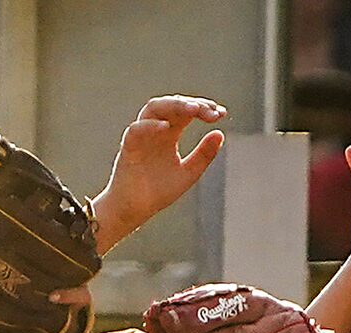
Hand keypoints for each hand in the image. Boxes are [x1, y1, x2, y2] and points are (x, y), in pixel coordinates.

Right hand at [92, 96, 225, 251]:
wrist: (133, 210)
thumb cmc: (157, 192)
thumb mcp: (188, 173)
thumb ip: (204, 155)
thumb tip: (220, 133)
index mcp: (170, 134)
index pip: (187, 111)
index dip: (205, 108)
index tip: (221, 114)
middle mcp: (156, 130)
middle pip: (173, 104)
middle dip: (193, 104)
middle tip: (211, 112)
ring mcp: (141, 136)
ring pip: (154, 108)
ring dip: (173, 105)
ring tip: (193, 109)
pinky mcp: (128, 147)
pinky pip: (136, 129)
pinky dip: (150, 125)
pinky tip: (166, 127)